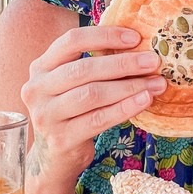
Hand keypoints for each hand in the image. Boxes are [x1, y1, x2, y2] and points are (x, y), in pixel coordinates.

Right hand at [21, 25, 166, 176]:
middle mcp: (37, 88)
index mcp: (40, 66)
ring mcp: (46, 115)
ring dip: (129, 87)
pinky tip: (145, 100)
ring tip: (156, 83)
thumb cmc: (72, 112)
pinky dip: (124, 108)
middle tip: (153, 61)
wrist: (55, 157)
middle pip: (84, 69)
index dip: (104, 36)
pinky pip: (98, 119)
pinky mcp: (61, 139)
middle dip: (123, 63)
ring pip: (92, 94)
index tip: (135, 37)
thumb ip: (93, 64)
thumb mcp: (72, 84)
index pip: (72, 41)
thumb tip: (138, 44)